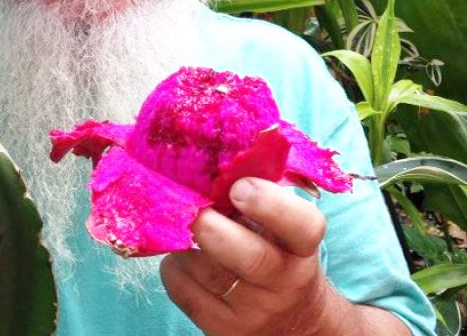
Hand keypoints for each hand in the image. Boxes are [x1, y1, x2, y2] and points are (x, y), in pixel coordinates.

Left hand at [160, 178, 330, 335]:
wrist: (295, 325)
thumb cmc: (277, 254)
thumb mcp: (280, 228)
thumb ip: (258, 196)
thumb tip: (210, 157)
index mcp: (301, 247)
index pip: (302, 226)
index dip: (270, 204)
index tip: (240, 187)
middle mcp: (283, 283)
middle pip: (251, 258)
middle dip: (214, 229)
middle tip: (196, 211)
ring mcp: (253, 312)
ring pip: (204, 270)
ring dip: (185, 241)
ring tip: (186, 227)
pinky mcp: (222, 330)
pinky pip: (181, 288)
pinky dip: (174, 265)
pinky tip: (184, 257)